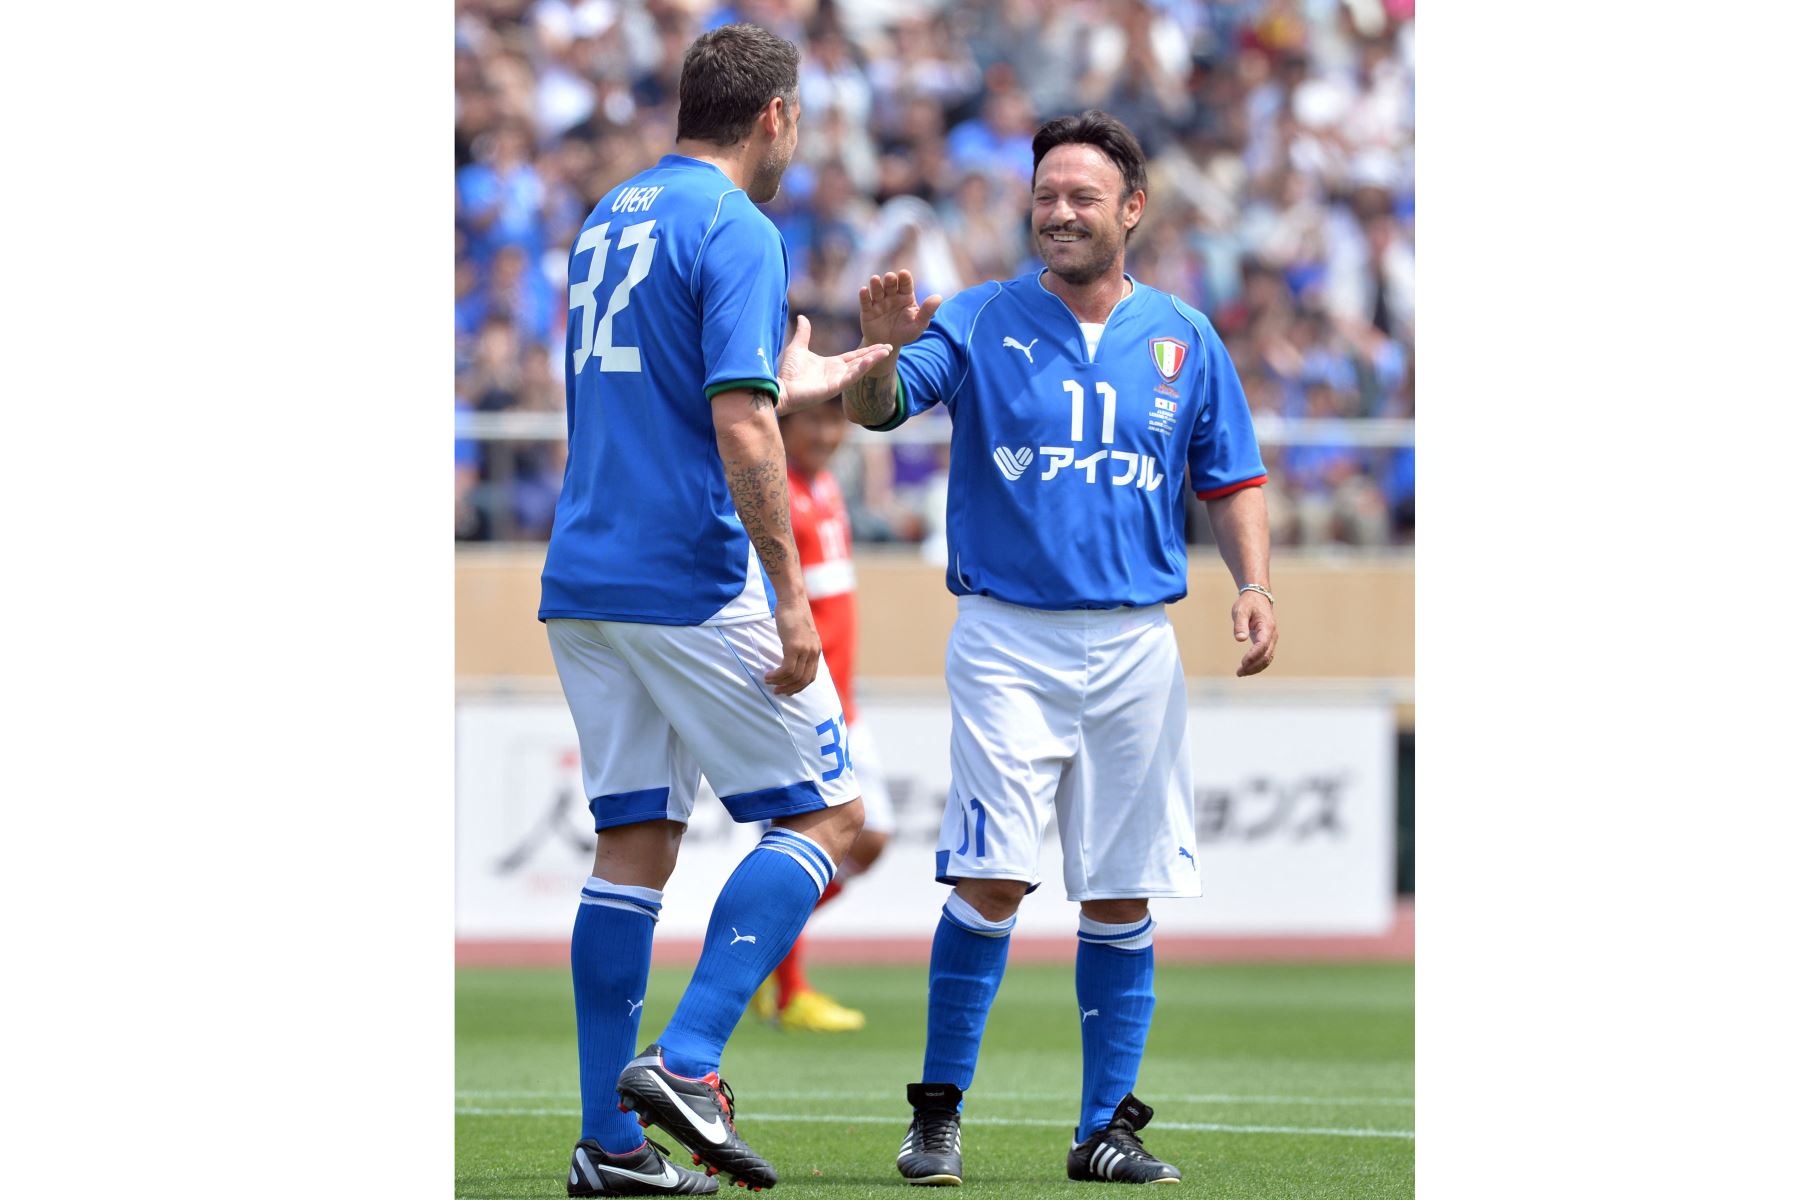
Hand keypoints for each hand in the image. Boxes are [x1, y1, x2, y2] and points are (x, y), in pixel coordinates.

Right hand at [766, 596, 821, 694]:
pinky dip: (777, 675)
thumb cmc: (793, 614)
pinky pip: (786, 669)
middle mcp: (813, 652)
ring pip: (794, 676)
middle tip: (777, 692)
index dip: (799, 687)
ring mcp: (805, 650)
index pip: (811, 676)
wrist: (792, 600)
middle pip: (804, 680)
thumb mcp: (800, 634)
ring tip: (768, 681)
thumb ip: (800, 646)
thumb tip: (791, 659)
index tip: (787, 690)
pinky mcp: (794, 647)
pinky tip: (768, 675)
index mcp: (816, 650)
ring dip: (780, 682)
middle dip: (789, 689)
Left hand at [776, 315, 891, 414]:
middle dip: (876, 354)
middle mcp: (837, 373)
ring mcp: (837, 381)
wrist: (780, 387)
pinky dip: (861, 369)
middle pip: (862, 361)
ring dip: (873, 360)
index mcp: (832, 364)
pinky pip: (851, 377)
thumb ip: (804, 333)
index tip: (881, 343)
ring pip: (860, 368)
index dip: (868, 350)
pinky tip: (870, 360)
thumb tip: (802, 316)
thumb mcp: (798, 347)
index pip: (854, 355)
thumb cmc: (788, 372)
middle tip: (891, 346)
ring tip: (887, 351)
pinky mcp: (834, 387)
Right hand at [858, 270, 942, 366]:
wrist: (889, 344)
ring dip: (875, 285)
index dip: (904, 278)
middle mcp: (891, 296)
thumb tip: (938, 297)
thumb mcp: (919, 324)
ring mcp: (879, 302)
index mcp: (905, 296)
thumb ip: (927, 311)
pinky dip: (864, 296)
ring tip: (874, 279)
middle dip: (889, 280)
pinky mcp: (868, 311)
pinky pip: (866, 302)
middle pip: (890, 285)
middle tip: (890, 277)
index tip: (903, 273)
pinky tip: (863, 290)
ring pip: (877, 291)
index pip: (905, 284)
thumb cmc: (906, 332)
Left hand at [1232, 591, 1276, 676]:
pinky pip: (1265, 656)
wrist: (1257, 597)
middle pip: (1266, 655)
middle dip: (1253, 666)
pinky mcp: (1267, 642)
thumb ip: (1240, 624)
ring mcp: (1271, 639)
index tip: (1243, 662)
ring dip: (1255, 668)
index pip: (1262, 645)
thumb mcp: (1241, 610)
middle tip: (1239, 672)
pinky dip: (1257, 664)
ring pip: (1267, 658)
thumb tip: (1240, 639)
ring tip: (1240, 673)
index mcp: (1267, 626)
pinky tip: (1246, 668)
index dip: (1254, 655)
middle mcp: (1272, 635)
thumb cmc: (1248, 603)